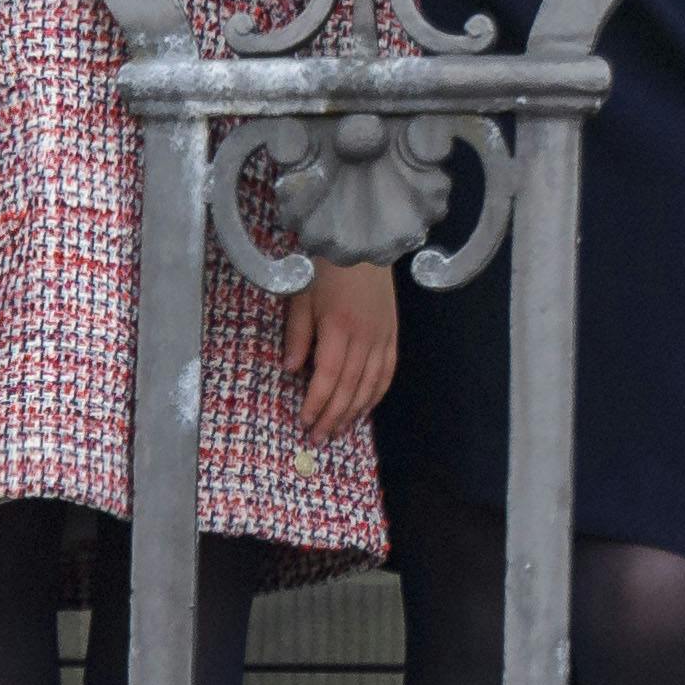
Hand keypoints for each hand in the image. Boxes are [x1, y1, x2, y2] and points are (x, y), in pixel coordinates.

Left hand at [287, 261, 398, 437]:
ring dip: (354, 411)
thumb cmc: (326, 271)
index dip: (316, 401)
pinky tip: (365, 409)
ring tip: (339, 430)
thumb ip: (297, 334)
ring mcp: (383, 337)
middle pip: (350, 386)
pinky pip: (387, 371)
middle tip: (318, 438)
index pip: (328, 375)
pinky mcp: (393, 335)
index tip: (304, 421)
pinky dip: (377, 394)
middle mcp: (366, 337)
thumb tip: (291, 370)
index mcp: (339, 327)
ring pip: (371, 384)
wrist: (364, 247)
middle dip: (333, 415)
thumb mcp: (302, 298)